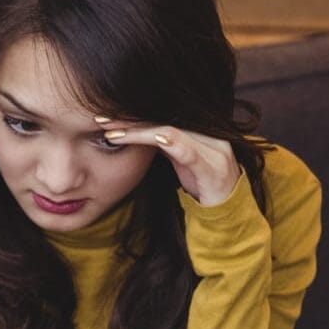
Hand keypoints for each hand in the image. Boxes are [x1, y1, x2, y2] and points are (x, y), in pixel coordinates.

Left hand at [98, 119, 241, 206]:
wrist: (227, 213)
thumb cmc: (202, 185)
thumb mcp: (179, 161)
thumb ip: (164, 144)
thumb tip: (135, 129)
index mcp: (200, 130)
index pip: (161, 116)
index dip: (133, 115)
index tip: (104, 116)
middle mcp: (209, 134)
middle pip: (163, 120)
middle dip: (130, 120)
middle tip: (101, 120)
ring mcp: (214, 150)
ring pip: (171, 132)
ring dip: (138, 132)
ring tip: (112, 134)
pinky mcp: (214, 168)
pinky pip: (189, 151)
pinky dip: (170, 142)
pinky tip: (153, 138)